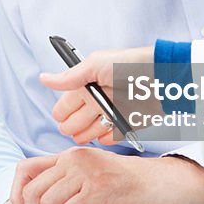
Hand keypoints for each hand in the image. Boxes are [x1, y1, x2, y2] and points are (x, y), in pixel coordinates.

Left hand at [13, 148, 203, 203]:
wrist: (169, 183)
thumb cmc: (134, 187)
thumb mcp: (95, 177)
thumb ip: (70, 182)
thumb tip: (39, 203)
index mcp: (70, 155)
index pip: (24, 169)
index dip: (17, 195)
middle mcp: (75, 159)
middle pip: (32, 193)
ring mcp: (87, 173)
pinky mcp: (100, 190)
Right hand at [41, 46, 155, 145]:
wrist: (160, 76)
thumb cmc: (128, 64)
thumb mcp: (95, 65)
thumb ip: (69, 77)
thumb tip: (43, 78)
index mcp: (88, 85)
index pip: (66, 104)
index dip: (62, 112)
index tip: (61, 117)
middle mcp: (99, 100)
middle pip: (77, 120)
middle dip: (71, 126)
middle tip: (70, 129)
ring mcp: (113, 113)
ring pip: (92, 130)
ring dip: (86, 134)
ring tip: (82, 137)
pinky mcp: (128, 123)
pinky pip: (114, 135)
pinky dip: (107, 138)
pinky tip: (102, 138)